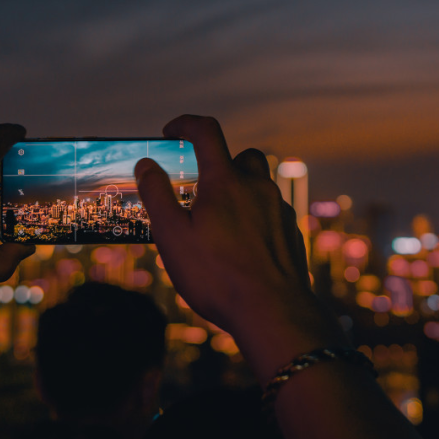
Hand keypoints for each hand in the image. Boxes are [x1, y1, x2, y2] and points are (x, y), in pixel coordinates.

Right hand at [134, 115, 345, 382]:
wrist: (273, 313)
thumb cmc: (218, 276)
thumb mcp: (172, 236)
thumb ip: (157, 195)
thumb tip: (147, 165)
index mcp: (225, 182)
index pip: (206, 133)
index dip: (185, 124)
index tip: (171, 132)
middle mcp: (257, 188)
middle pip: (242, 156)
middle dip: (220, 162)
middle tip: (199, 187)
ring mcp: (278, 210)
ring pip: (260, 185)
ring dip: (239, 191)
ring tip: (218, 222)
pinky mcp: (290, 233)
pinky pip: (271, 212)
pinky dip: (254, 217)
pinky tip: (241, 246)